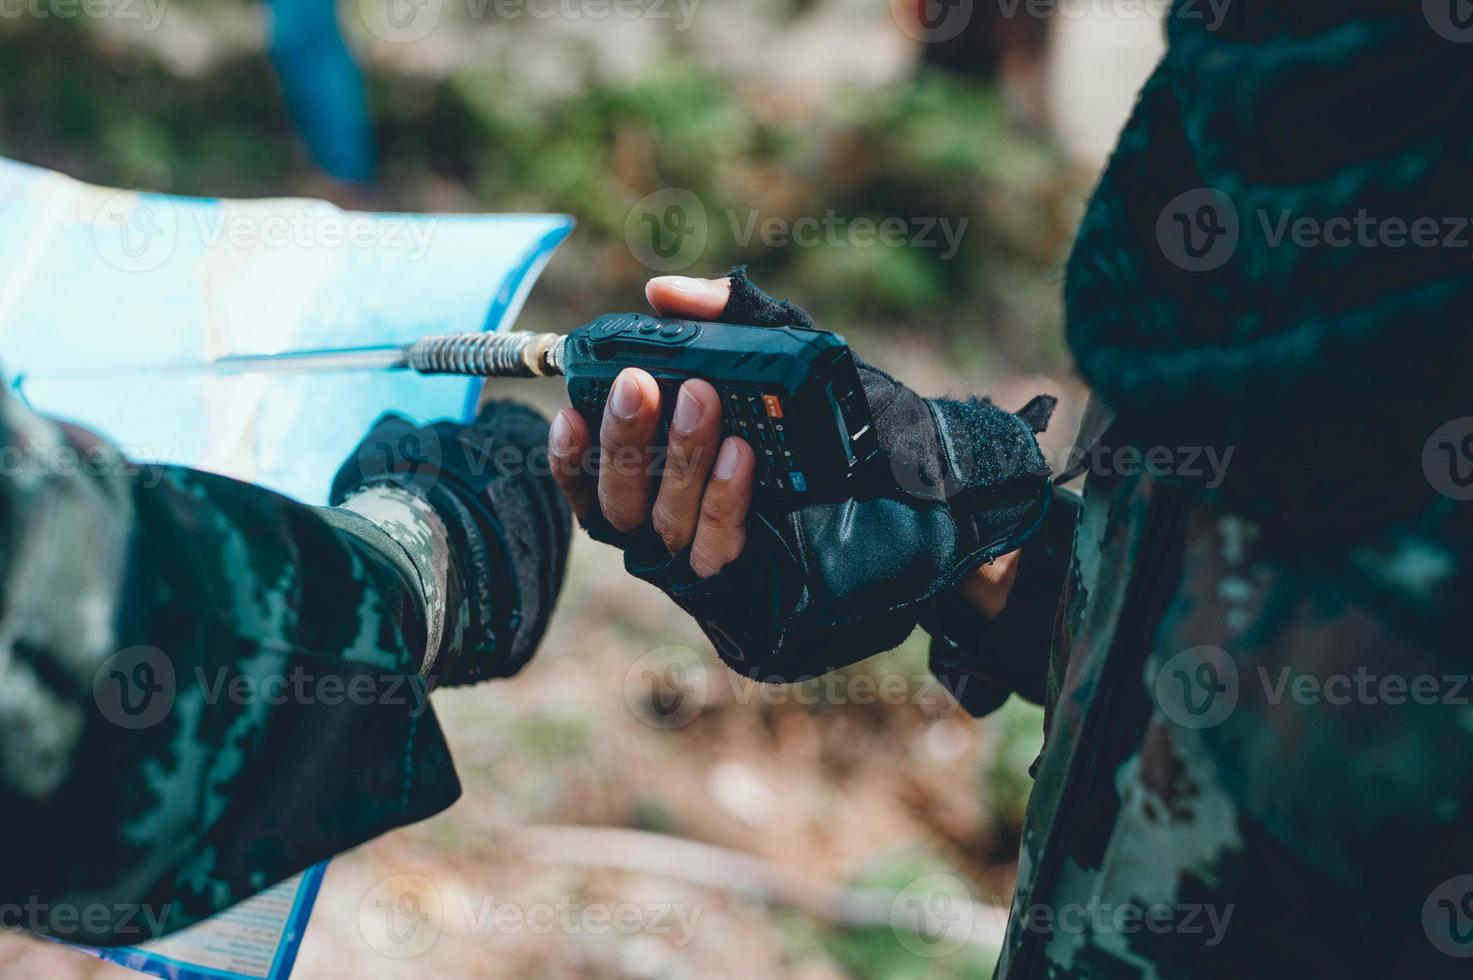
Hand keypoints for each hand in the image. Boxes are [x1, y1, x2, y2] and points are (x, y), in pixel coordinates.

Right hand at [544, 267, 1053, 679]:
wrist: (924, 485)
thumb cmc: (844, 420)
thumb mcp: (788, 354)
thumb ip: (727, 318)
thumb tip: (661, 293)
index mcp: (664, 479)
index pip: (594, 478)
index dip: (572, 451)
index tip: (570, 407)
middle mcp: (673, 525)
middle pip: (620, 495)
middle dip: (625, 435)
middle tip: (640, 381)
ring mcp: (708, 558)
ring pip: (663, 519)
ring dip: (677, 455)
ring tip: (703, 397)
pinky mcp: (751, 581)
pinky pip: (718, 544)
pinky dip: (723, 498)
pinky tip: (741, 452)